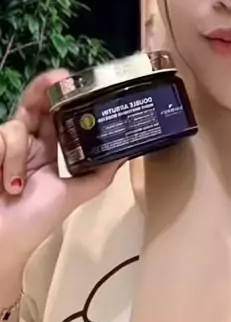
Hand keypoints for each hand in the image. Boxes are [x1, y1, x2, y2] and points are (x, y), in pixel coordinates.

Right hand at [0, 70, 123, 268]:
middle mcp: (24, 141)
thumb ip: (98, 175)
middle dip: (43, 87)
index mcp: (44, 148)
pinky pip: (0, 139)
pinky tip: (6, 185)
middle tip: (59, 78)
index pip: (53, 112)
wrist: (3, 243)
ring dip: (18, 157)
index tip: (72, 79)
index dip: (60, 93)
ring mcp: (2, 145)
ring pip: (15, 127)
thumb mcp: (72, 194)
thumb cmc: (34, 221)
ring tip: (16, 187)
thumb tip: (127, 155)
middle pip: (32, 102)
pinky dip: (6, 162)